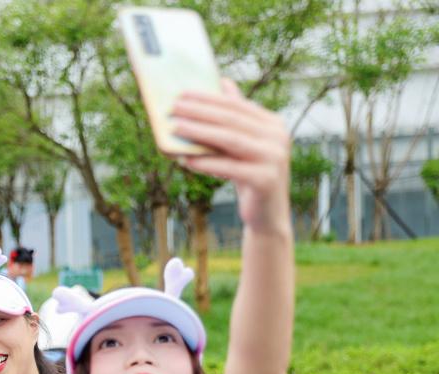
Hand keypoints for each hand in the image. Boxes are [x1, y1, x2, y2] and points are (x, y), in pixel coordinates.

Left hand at [172, 79, 291, 233]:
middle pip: (231, 120)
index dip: (208, 99)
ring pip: (230, 140)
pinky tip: (185, 159)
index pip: (236, 106)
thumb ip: (236, 116)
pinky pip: (229, 167)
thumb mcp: (243, 144)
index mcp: (272, 124)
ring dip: (199, 132)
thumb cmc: (249, 175)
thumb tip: (222, 82)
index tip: (182, 94)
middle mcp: (277, 137)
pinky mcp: (265, 179)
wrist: (267, 214)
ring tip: (175, 128)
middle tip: (173, 108)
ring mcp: (274, 158)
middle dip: (199, 112)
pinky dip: (206, 162)